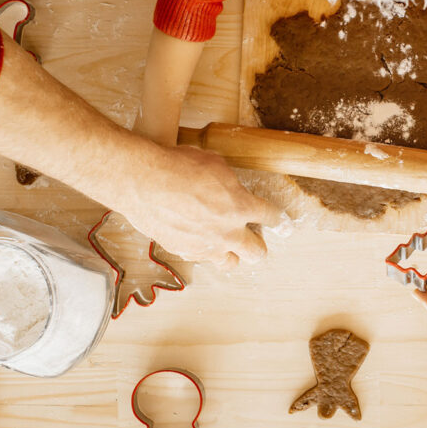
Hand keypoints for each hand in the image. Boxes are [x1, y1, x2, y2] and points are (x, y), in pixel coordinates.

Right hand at [120, 144, 279, 267]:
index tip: (283, 225)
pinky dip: (202, 249)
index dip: (279, 220)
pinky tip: (196, 236)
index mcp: (241, 207)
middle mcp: (227, 232)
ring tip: (226, 242)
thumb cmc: (177, 166)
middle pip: (257, 252)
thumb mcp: (215, 165)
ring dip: (232, 253)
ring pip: (230, 262)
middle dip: (258, 245)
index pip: (271, 217)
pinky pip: (201, 257)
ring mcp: (206, 246)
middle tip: (253, 236)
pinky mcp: (184, 252)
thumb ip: (229, 183)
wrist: (142, 182)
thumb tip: (231, 189)